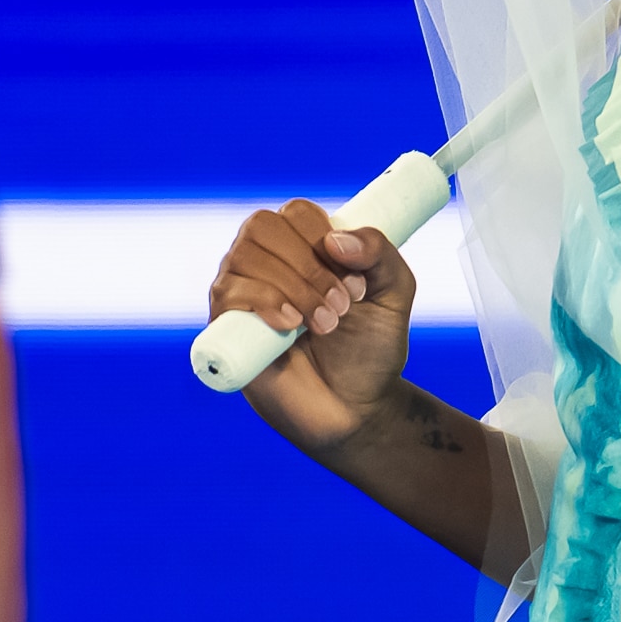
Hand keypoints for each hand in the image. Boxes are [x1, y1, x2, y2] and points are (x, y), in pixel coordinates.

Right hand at [209, 199, 416, 452]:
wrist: (354, 409)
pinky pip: (227, 292)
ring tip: (325, 325)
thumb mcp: (395, 294)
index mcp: (302, 246)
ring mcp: (241, 292)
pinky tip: (290, 325)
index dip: (324, 237)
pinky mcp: (225, 327)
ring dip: (292, 287)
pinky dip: (262, 301)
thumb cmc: (370, 350)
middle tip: (342, 305)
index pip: (296, 212)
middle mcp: (265, 262)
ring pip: (244, 256)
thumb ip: (380, 255)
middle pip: (262, 226)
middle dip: (307, 264)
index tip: (357, 282)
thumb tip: (335, 239)